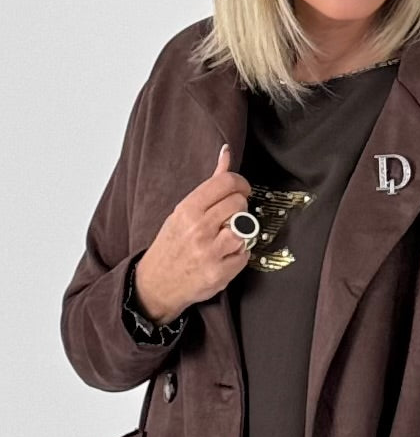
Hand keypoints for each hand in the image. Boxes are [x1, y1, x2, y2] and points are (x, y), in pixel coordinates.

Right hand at [134, 143, 252, 322]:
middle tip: (230, 217)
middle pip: (239, 204)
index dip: (240, 184)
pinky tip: (224, 256)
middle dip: (239, 209)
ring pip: (245, 229)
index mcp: (188, 210)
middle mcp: (198, 229)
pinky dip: (239, 255)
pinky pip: (245, 255)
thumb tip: (226, 153)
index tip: (241, 190)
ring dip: (240, 233)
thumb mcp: (184, 211)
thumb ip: (210, 184)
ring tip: (225, 238)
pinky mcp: (219, 274)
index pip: (226, 183)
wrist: (157, 283)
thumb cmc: (171, 245)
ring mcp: (209, 252)